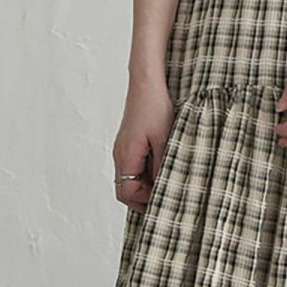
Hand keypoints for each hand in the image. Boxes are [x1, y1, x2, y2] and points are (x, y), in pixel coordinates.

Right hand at [112, 78, 176, 209]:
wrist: (147, 84)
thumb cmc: (155, 108)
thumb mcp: (165, 140)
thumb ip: (162, 166)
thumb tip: (163, 187)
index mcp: (126, 156)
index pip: (127, 193)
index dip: (144, 201)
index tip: (165, 198)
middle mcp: (120, 154)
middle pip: (124, 190)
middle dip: (143, 198)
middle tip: (166, 198)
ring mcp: (122, 149)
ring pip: (129, 179)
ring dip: (145, 186)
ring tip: (167, 183)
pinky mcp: (128, 144)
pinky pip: (132, 167)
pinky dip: (144, 175)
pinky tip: (161, 169)